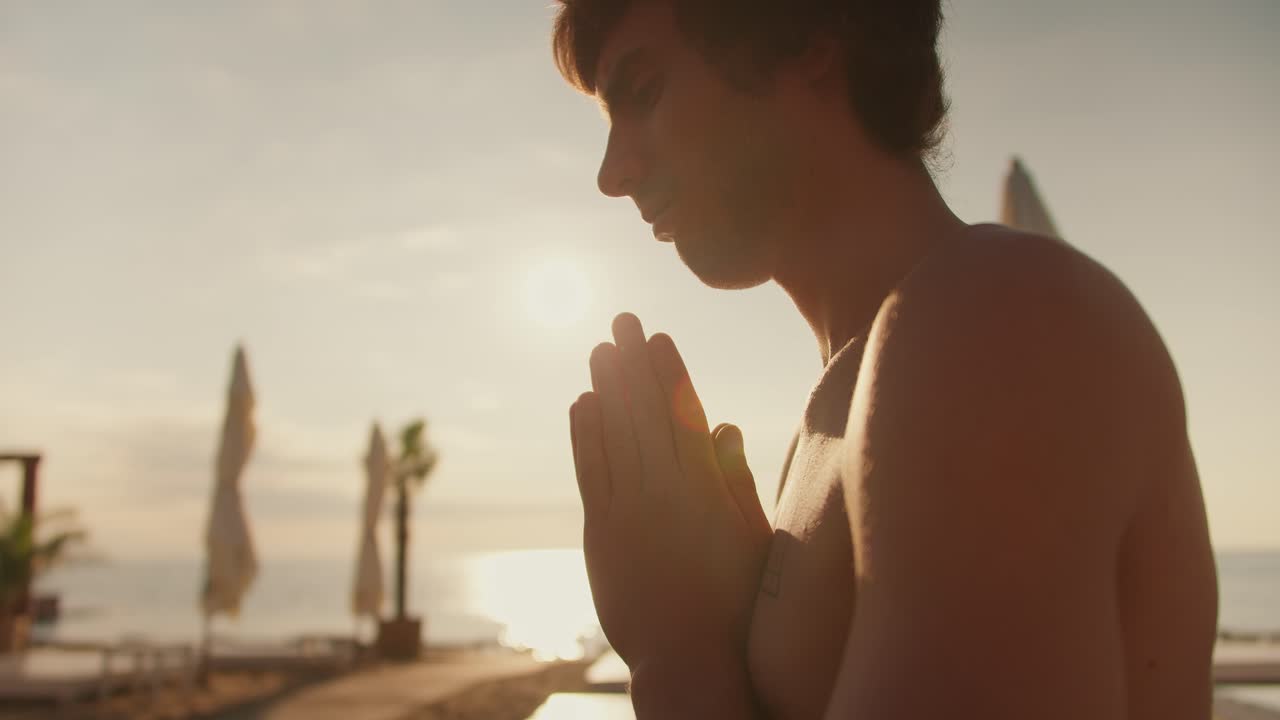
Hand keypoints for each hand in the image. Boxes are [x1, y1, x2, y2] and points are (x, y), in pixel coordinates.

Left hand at [569, 313, 771, 669]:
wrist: (689, 659)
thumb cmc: (734, 602)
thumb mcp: (752, 538)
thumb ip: (735, 478)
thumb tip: (725, 423)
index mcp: (705, 487)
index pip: (683, 414)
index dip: (669, 371)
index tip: (659, 337)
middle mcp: (663, 489)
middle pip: (643, 412)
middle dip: (632, 362)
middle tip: (622, 320)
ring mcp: (628, 509)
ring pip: (614, 434)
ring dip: (605, 387)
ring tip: (599, 349)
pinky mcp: (602, 533)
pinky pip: (590, 471)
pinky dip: (584, 435)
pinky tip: (580, 404)